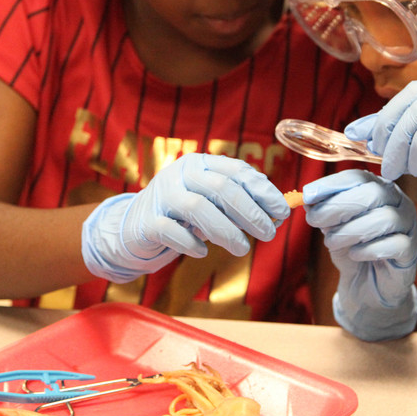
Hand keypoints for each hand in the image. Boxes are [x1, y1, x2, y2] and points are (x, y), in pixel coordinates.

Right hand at [81, 153, 288, 282]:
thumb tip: (275, 211)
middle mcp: (180, 173)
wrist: (134, 226)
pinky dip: (191, 243)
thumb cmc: (182, 213)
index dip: (262, 191)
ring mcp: (161, 195)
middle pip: (221, 188)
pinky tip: (203, 252)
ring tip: (243, 249)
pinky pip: (172, 230)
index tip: (281, 212)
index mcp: (200, 163)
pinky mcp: (147, 221)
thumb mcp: (210, 201)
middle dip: (250, 212)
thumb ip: (237, 201)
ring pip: (199, 208)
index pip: (236, 171)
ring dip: (227, 231)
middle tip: (269, 233)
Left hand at [304, 169, 416, 340]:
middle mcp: (398, 201)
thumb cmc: (352, 249)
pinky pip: (395, 244)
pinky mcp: (411, 250)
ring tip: (331, 242)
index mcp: (378, 188)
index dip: (332, 184)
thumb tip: (308, 199)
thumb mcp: (332, 228)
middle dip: (338, 206)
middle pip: (373, 193)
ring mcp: (409, 225)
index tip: (307, 195)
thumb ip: (324, 211)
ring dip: (350, 230)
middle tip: (314, 221)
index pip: (358, 176)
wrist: (367, 285)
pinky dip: (369, 250)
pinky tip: (354, 255)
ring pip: (385, 218)